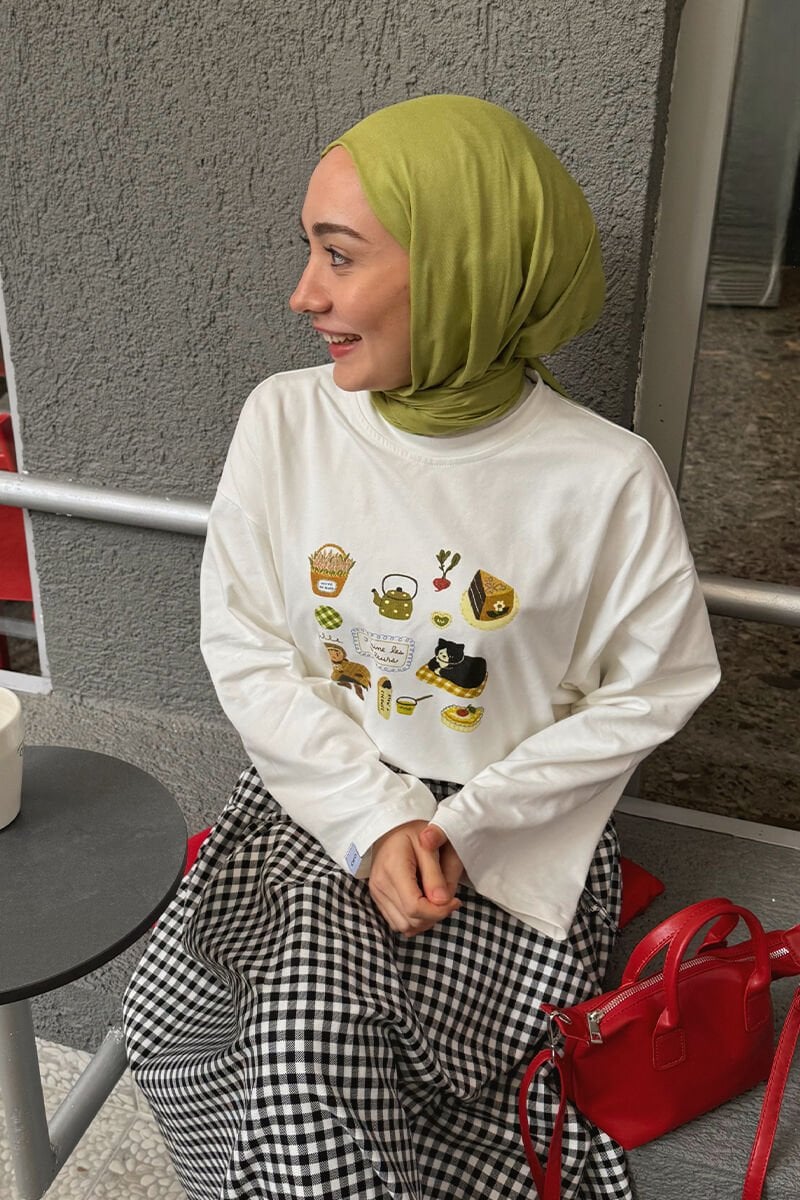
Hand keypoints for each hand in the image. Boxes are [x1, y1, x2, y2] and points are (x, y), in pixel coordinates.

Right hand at [369, 820, 463, 936]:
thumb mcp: (429, 846)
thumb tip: (443, 902)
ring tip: (436, 901)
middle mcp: (380, 884)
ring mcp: (376, 893)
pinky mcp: (378, 898)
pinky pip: (397, 922)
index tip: (455, 901)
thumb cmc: (413, 832)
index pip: (415, 906)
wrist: (391, 828)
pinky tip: (424, 903)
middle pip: (410, 920)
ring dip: (424, 920)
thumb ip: (436, 875)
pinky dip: (414, 919)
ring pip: (404, 927)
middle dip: (434, 916)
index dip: (439, 911)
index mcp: (393, 868)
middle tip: (449, 900)